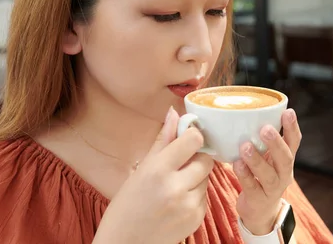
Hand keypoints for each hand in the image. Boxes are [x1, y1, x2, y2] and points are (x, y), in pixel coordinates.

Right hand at [93, 107, 213, 243]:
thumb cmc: (126, 207)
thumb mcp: (140, 170)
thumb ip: (162, 141)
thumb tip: (174, 112)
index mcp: (157, 170)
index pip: (193, 140)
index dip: (193, 136)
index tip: (188, 139)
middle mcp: (175, 187)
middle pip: (206, 159)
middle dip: (197, 158)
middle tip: (181, 165)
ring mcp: (188, 205)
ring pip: (206, 178)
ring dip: (196, 178)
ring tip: (174, 187)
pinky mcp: (196, 219)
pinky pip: (205, 197)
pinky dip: (195, 196)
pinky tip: (176, 202)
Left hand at [233, 108, 301, 235]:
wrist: (261, 212)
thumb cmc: (262, 177)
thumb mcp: (268, 158)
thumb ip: (263, 141)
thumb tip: (247, 113)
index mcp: (286, 160)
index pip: (294, 142)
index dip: (292, 127)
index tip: (288, 112)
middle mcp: (284, 174)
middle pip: (286, 159)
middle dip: (276, 144)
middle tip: (266, 129)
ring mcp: (272, 189)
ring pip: (269, 175)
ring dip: (257, 160)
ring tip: (246, 146)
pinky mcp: (259, 200)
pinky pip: (252, 187)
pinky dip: (245, 175)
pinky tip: (236, 164)